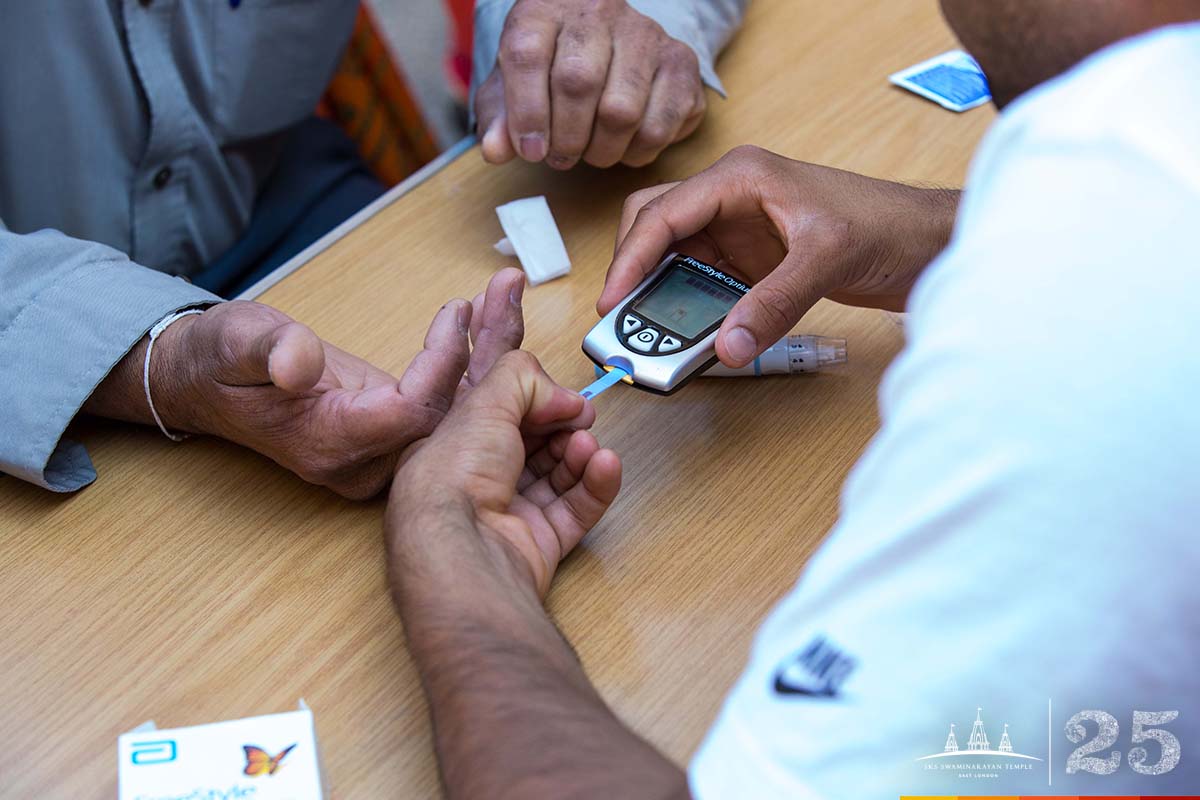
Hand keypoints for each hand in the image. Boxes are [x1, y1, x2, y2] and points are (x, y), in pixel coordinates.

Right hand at [86, 270, 526, 498]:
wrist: (203, 384)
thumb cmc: (218, 359)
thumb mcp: (235, 342)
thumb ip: (269, 351)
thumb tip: (296, 364)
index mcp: (330, 442)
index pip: (412, 409)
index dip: (442, 362)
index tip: (458, 310)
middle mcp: (362, 460)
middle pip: (447, 419)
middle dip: (483, 358)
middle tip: (512, 297)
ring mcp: (377, 453)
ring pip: (451, 414)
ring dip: (482, 356)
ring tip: (507, 296)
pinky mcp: (386, 436)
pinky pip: (439, 407)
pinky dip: (466, 365)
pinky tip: (489, 320)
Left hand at [388, 351, 620, 599]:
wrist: (464, 549)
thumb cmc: (454, 479)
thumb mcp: (484, 403)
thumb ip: (523, 379)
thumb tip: (560, 395)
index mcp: (454, 446)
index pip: (499, 415)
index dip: (531, 399)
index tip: (557, 391)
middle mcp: (479, 480)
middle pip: (534, 443)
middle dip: (562, 425)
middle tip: (581, 415)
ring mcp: (510, 514)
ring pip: (558, 475)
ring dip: (580, 453)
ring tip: (587, 445)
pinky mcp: (540, 542)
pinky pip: (578, 509)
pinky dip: (596, 484)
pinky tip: (606, 464)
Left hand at [475, 0, 706, 169]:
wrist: (607, 41)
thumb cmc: (550, 68)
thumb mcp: (511, 86)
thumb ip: (498, 118)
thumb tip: (495, 151)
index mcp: (544, 9)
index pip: (527, 54)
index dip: (526, 112)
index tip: (530, 151)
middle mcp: (597, 12)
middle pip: (578, 82)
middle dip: (565, 138)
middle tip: (560, 158)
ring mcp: (646, 34)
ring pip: (622, 110)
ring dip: (602, 150)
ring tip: (592, 153)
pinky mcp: (681, 61)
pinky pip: (661, 124)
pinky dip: (639, 151)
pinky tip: (625, 146)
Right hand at [599, 146, 960, 365]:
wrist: (928, 244)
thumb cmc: (887, 225)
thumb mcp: (826, 259)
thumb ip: (774, 304)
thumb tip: (727, 346)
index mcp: (739, 177)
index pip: (662, 212)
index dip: (630, 257)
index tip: (613, 299)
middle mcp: (730, 199)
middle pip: (654, 229)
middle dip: (633, 272)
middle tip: (622, 318)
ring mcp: (738, 232)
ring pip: (673, 260)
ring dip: (659, 295)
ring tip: (648, 334)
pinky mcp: (750, 263)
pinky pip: (702, 286)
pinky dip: (689, 310)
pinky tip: (689, 336)